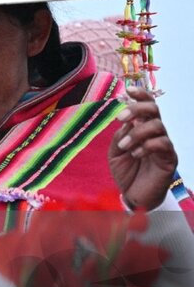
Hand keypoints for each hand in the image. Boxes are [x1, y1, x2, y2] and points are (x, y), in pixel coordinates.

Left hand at [109, 86, 177, 211]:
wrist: (134, 196)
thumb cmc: (126, 172)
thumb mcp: (115, 152)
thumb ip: (120, 135)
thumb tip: (127, 120)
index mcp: (142, 128)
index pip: (146, 106)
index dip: (140, 95)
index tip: (128, 90)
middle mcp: (155, 133)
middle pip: (154, 109)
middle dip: (137, 108)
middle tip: (121, 118)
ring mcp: (164, 145)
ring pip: (158, 126)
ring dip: (137, 133)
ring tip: (125, 146)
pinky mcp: (170, 158)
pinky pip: (163, 144)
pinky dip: (147, 146)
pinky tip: (136, 154)